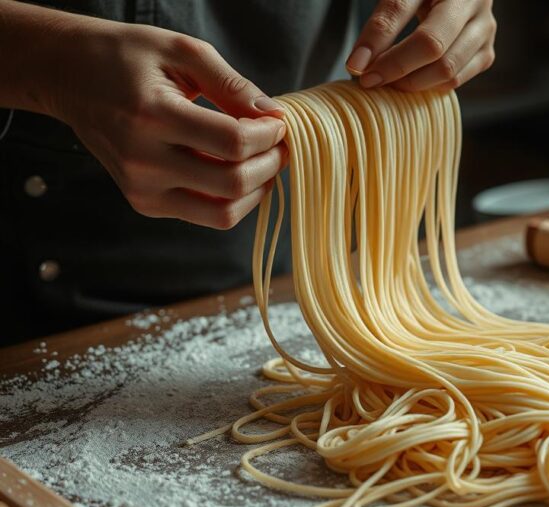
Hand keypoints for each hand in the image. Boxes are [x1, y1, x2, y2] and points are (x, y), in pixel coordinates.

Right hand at [50, 18, 286, 228]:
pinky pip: (207, 215)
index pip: (232, 143)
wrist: (70, 77)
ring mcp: (142, 189)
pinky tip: (237, 170)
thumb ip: (231, 84)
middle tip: (280, 143)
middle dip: (270, 163)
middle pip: (233, 183)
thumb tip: (274, 115)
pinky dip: (233, 198)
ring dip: (257, 190)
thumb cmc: (127, 57)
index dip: (269, 135)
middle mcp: (143, 160)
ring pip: (224, 213)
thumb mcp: (182, 51)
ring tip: (264, 160)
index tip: (279, 121)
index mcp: (152, 116)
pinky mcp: (145, 203)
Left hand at [346, 0, 496, 91]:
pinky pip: (457, 80)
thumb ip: (383, 20)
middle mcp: (473, 0)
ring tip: (387, 82)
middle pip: (432, 45)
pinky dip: (429, 86)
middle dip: (395, 67)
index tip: (354, 65)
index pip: (401, 8)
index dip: (376, 39)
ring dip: (411, 82)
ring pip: (447, 69)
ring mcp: (485, 28)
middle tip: (369, 80)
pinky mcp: (487, 52)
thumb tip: (359, 64)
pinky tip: (409, 81)